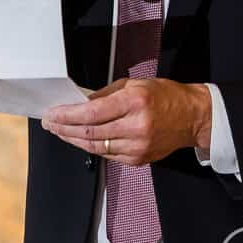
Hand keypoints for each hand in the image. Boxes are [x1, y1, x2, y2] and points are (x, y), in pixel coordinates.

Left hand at [42, 79, 211, 164]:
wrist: (193, 117)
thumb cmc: (166, 97)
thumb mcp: (134, 84)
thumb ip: (104, 94)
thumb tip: (80, 102)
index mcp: (134, 102)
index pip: (91, 113)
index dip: (66, 115)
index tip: (52, 113)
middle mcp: (137, 126)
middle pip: (89, 132)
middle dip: (63, 128)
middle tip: (50, 123)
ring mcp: (138, 146)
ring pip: (95, 146)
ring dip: (73, 139)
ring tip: (60, 131)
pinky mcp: (139, 159)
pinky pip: (107, 154)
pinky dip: (91, 146)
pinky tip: (81, 139)